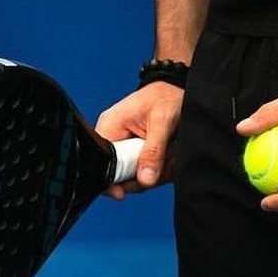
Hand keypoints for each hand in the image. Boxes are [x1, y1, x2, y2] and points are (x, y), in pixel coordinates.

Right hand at [96, 82, 183, 197]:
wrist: (175, 88)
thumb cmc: (165, 96)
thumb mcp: (162, 122)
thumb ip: (153, 152)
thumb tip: (145, 180)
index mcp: (109, 127)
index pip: (101, 164)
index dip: (114, 182)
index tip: (133, 188)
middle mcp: (112, 137)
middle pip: (118, 175)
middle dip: (141, 176)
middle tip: (164, 164)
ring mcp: (123, 145)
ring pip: (132, 175)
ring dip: (153, 172)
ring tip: (170, 155)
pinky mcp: (135, 150)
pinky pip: (142, 169)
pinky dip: (157, 168)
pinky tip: (169, 156)